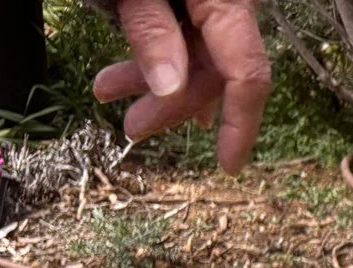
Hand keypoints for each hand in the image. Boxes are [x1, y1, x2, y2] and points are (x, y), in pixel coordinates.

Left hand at [93, 0, 272, 173]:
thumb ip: (151, 30)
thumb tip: (170, 89)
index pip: (246, 74)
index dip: (240, 125)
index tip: (227, 166)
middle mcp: (230, 3)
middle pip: (216, 70)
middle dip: (172, 103)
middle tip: (132, 128)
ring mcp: (213, 0)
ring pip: (198, 56)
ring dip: (155, 80)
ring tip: (106, 91)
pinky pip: (190, 36)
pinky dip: (164, 56)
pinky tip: (139, 74)